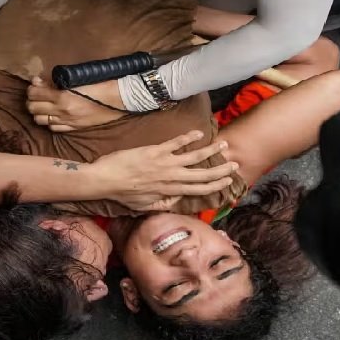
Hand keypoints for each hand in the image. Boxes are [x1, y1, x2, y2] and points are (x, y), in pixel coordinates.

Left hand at [27, 77, 125, 131]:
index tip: (36, 84)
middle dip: (31, 100)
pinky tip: (53, 115)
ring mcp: (67, 121)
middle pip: (33, 108)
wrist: (117, 100)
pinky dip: (48, 121)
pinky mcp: (73, 128)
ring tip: (43, 105)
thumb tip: (39, 81)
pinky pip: (53, 128)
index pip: (34, 94)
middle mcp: (62, 111)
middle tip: (37, 94)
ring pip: (39, 120)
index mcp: (62, 96)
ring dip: (38, 112)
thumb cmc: (99, 84)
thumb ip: (56, 81)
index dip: (32, 88)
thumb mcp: (77, 79)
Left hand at [91, 130, 237, 210]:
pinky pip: (175, 143)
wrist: (105, 180)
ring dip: (210, 151)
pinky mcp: (155, 151)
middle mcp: (171, 177)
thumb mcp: (143, 206)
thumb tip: (175, 201)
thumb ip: (161, 204)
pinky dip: (188, 137)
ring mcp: (164, 163)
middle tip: (234, 164)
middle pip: (201, 175)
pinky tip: (198, 133)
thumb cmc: (123, 194)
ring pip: (194, 157)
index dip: (215, 185)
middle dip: (220, 170)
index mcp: (169, 191)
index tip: (227, 181)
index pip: (198, 189)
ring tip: (223, 145)